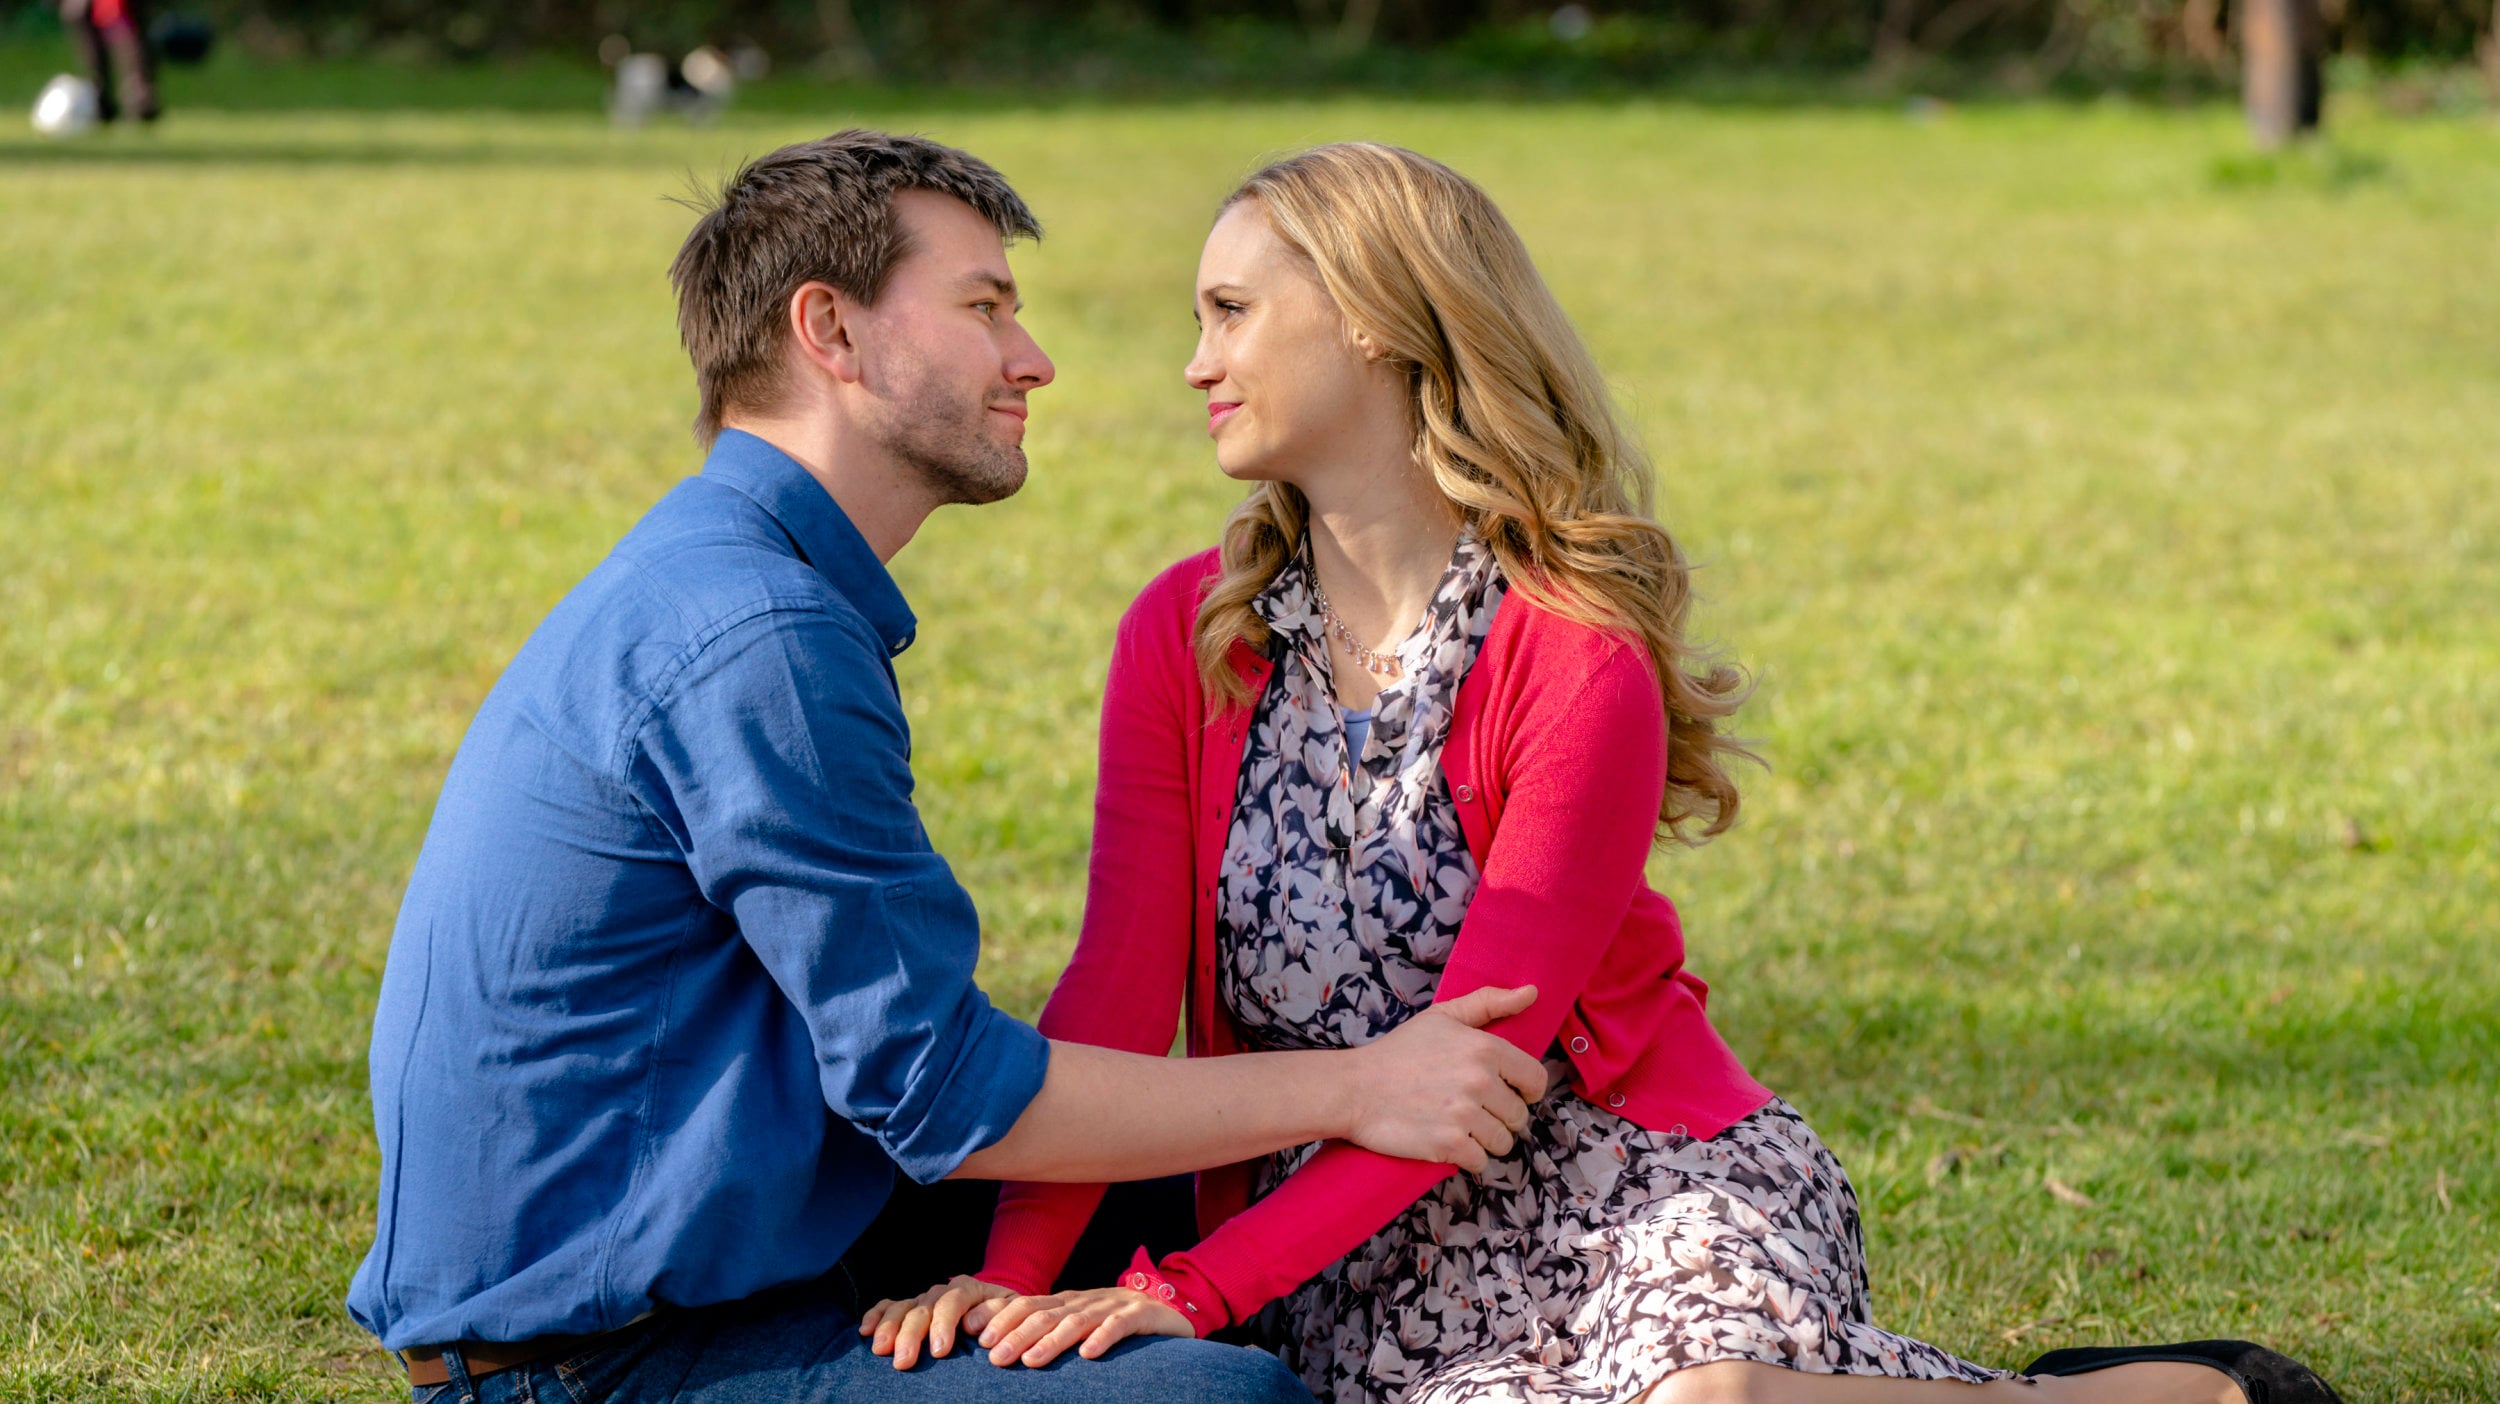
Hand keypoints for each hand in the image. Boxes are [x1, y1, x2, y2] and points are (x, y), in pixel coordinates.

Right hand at [858, 1274, 1016, 1369]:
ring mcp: (925, 1299)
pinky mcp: (911, 1308)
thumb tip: (971, 1324)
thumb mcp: (1012, 1313)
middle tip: (903, 1361)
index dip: (944, 1324)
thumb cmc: (1007, 1318)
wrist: (1000, 1311)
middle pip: (923, 1307)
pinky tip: (864, 1330)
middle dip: (910, 1333)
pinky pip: (889, 1306)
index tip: (939, 1351)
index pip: (953, 1300)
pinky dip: (876, 1315)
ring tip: (879, 1349)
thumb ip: (996, 1314)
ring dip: (889, 1327)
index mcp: (970, 1288)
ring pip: (903, 1307)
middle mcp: (943, 1290)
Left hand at [975, 1285, 1194, 1366]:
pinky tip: (1088, 1355)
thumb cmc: (1115, 1323)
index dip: (999, 1317)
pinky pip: (1119, 1326)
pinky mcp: (1141, 1315)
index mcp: (1066, 1301)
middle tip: (994, 1356)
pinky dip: (1103, 1338)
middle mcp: (1084, 1300)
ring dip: (1052, 1341)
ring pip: (1076, 1321)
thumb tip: (1001, 1349)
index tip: (974, 1335)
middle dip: (1016, 1334)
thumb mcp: (1077, 1322)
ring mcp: (1112, 1305)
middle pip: (1045, 1314)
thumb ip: (1047, 1329)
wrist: (1170, 1310)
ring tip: (1031, 1361)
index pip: (1026, 1305)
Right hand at [1344, 984, 1546, 1170]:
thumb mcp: (1443, 1017)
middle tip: (1472, 1109)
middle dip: (1500, 1116)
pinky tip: (1451, 1143)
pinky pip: (1481, 1162)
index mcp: (1484, 1049)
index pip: (1535, 1080)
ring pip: (1503, 1142)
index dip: (1525, 1090)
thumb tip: (1531, 993)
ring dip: (1485, 1140)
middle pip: (1519, 1116)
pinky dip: (1469, 1158)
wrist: (1355, 1088)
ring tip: (1460, 1126)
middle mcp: (1480, 1081)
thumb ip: (1489, 1003)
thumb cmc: (1399, 1052)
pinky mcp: (1449, 1145)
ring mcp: (1465, 1115)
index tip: (1507, 1092)